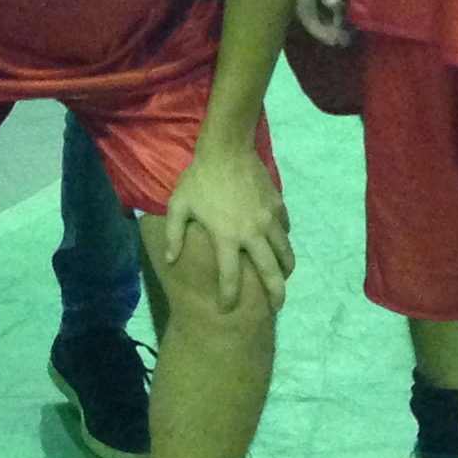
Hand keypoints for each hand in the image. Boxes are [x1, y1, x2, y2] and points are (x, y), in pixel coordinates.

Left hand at [158, 134, 290, 314]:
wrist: (227, 149)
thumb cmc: (199, 179)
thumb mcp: (179, 206)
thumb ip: (175, 235)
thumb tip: (171, 260)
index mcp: (226, 237)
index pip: (230, 277)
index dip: (230, 296)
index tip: (228, 308)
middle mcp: (252, 234)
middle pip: (271, 273)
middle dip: (276, 294)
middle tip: (277, 307)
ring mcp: (269, 220)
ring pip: (285, 253)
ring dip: (285, 269)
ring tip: (283, 278)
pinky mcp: (278, 206)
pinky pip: (285, 231)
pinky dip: (284, 241)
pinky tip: (279, 244)